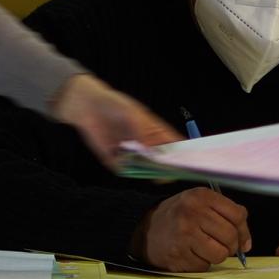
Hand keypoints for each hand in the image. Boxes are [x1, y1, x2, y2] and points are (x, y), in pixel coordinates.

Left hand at [52, 73, 178, 167]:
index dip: (183, 155)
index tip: (189, 162)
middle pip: (162, 163)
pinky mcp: (116, 161)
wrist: (88, 107)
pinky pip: (125, 171)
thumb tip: (154, 154)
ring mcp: (132, 155)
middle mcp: (146, 147)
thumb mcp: (132, 116)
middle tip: (171, 172)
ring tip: (151, 169)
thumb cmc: (115, 106)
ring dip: (147, 171)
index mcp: (156, 134)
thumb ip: (143, 135)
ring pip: (144, 170)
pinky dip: (127, 169)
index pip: (175, 147)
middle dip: (167, 169)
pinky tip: (126, 160)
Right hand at [133, 187, 250, 270]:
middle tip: (222, 246)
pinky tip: (191, 254)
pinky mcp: (178, 255)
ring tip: (205, 249)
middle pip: (230, 236)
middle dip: (231, 246)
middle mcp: (192, 213)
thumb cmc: (180, 217)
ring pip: (220, 254)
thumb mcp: (201, 203)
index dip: (244, 231)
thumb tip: (246, 243)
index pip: (237, 215)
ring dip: (217, 256)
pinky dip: (202, 263)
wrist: (146, 229)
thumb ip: (227, 215)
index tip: (242, 239)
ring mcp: (184, 235)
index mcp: (201, 196)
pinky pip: (204, 266)